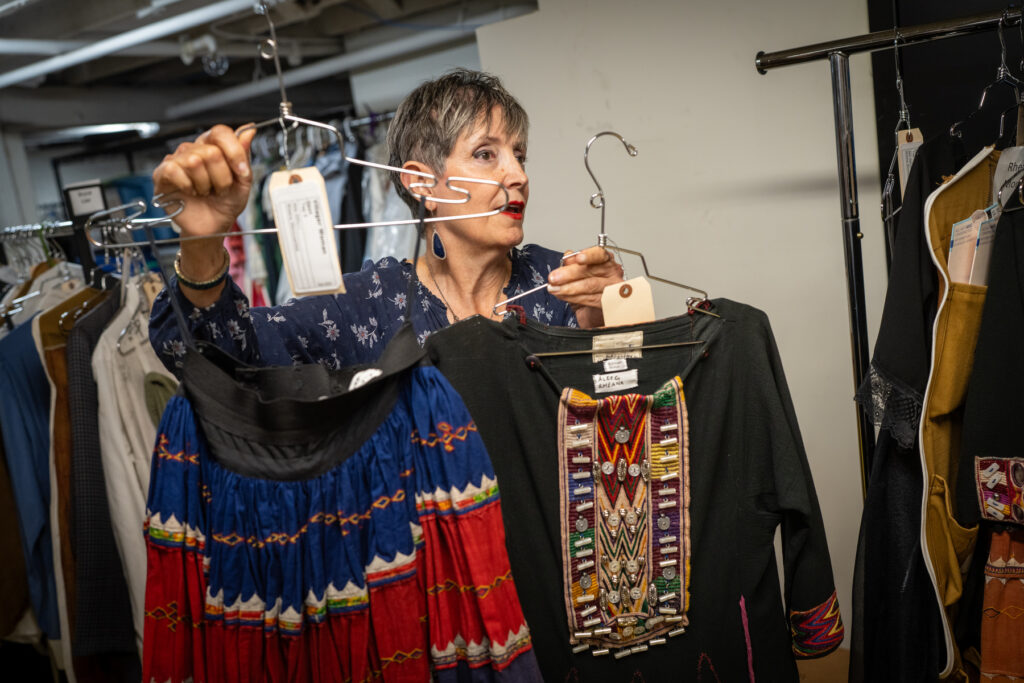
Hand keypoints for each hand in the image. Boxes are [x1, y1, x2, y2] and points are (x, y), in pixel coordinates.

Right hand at [153, 123, 254, 242]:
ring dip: (205, 184)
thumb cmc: (225, 203)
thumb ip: (244, 155)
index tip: (242, 172)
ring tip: (205, 192)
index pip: (221, 132)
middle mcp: (194, 149)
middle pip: (211, 152)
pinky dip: (188, 186)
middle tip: (220, 189)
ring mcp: (176, 160)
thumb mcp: (243, 181)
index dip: (234, 152)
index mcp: (213, 146)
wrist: (213, 226)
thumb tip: (249, 130)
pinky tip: (191, 192)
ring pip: (194, 161)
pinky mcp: (162, 174)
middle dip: (222, 177)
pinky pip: (175, 171)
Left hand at [548, 246, 623, 327]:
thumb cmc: (588, 286)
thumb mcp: (578, 271)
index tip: (578, 258)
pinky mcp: (608, 303)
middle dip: (570, 274)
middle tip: (554, 278)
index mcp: (605, 260)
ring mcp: (612, 288)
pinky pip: (590, 299)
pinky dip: (573, 297)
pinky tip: (562, 295)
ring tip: (554, 288)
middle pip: (593, 270)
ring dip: (568, 287)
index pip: (600, 254)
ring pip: (590, 285)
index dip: (590, 255)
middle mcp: (612, 273)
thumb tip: (567, 257)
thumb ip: (573, 263)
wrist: (593, 311)